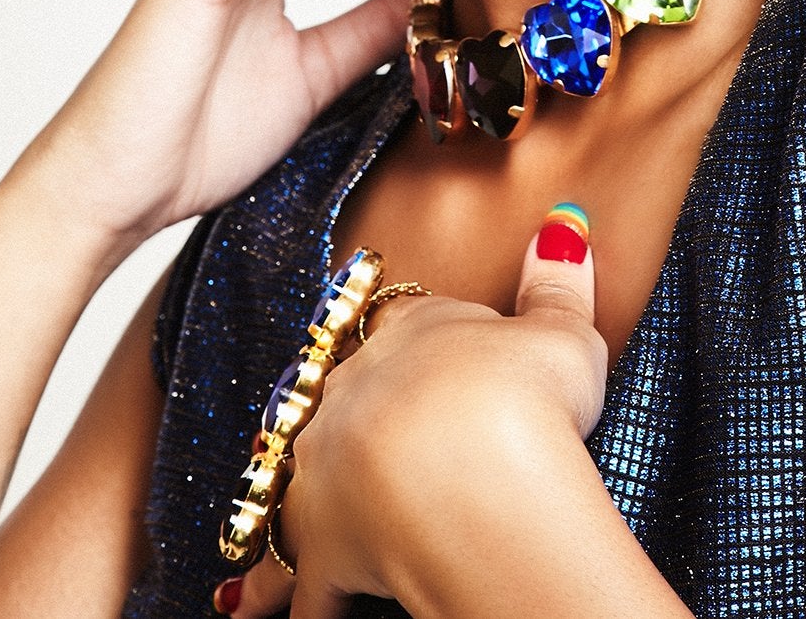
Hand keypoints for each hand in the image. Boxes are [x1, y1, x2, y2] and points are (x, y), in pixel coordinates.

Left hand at [217, 210, 607, 618]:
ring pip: (294, 476)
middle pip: (341, 391)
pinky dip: (266, 591)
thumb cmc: (529, 403)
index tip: (433, 362)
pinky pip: (285, 576)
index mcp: (408, 334)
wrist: (483, 481)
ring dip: (288, 495)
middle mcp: (351, 390)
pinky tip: (242, 603)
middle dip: (353, 413)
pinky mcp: (318, 544)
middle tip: (374, 440)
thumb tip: (562, 225)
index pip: (405, 324)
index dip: (424, 345)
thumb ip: (556, 282)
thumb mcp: (562, 333)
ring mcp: (324, 467)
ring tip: (275, 513)